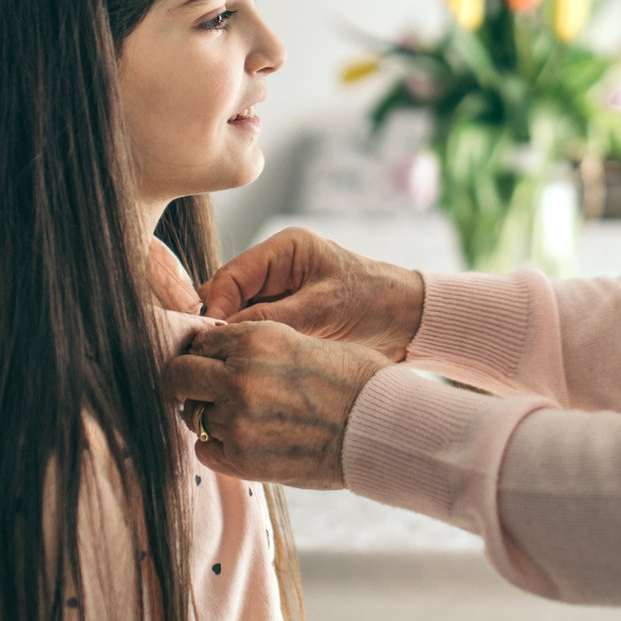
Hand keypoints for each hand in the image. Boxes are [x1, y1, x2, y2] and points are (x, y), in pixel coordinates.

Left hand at [162, 321, 390, 488]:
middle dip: (188, 382)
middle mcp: (238, 376)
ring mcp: (237, 419)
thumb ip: (255, 347)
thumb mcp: (300, 342)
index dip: (204, 354)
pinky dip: (219, 446)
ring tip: (246, 420)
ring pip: (193, 415)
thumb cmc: (351, 381)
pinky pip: (205, 449)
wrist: (379, 426)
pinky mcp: (242, 457)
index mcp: (255, 339)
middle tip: (204, 392)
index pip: (200, 342)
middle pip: (179, 376)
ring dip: (211, 417)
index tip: (211, 364)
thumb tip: (216, 354)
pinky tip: (248, 441)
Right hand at [199, 227, 425, 361]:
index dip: (215, 308)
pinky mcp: (287, 319)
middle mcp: (275, 269)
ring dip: (233, 341)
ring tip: (226, 368)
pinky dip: (250, 350)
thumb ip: (273, 319)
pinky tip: (245, 370)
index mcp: (284, 250)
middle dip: (219, 327)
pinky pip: (257, 334)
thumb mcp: (323, 310)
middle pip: (228, 297)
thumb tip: (222, 334)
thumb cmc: (375, 303)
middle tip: (211, 360)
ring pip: (238, 319)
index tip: (209, 341)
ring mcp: (279, 295)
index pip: (230, 276)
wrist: (411, 321)